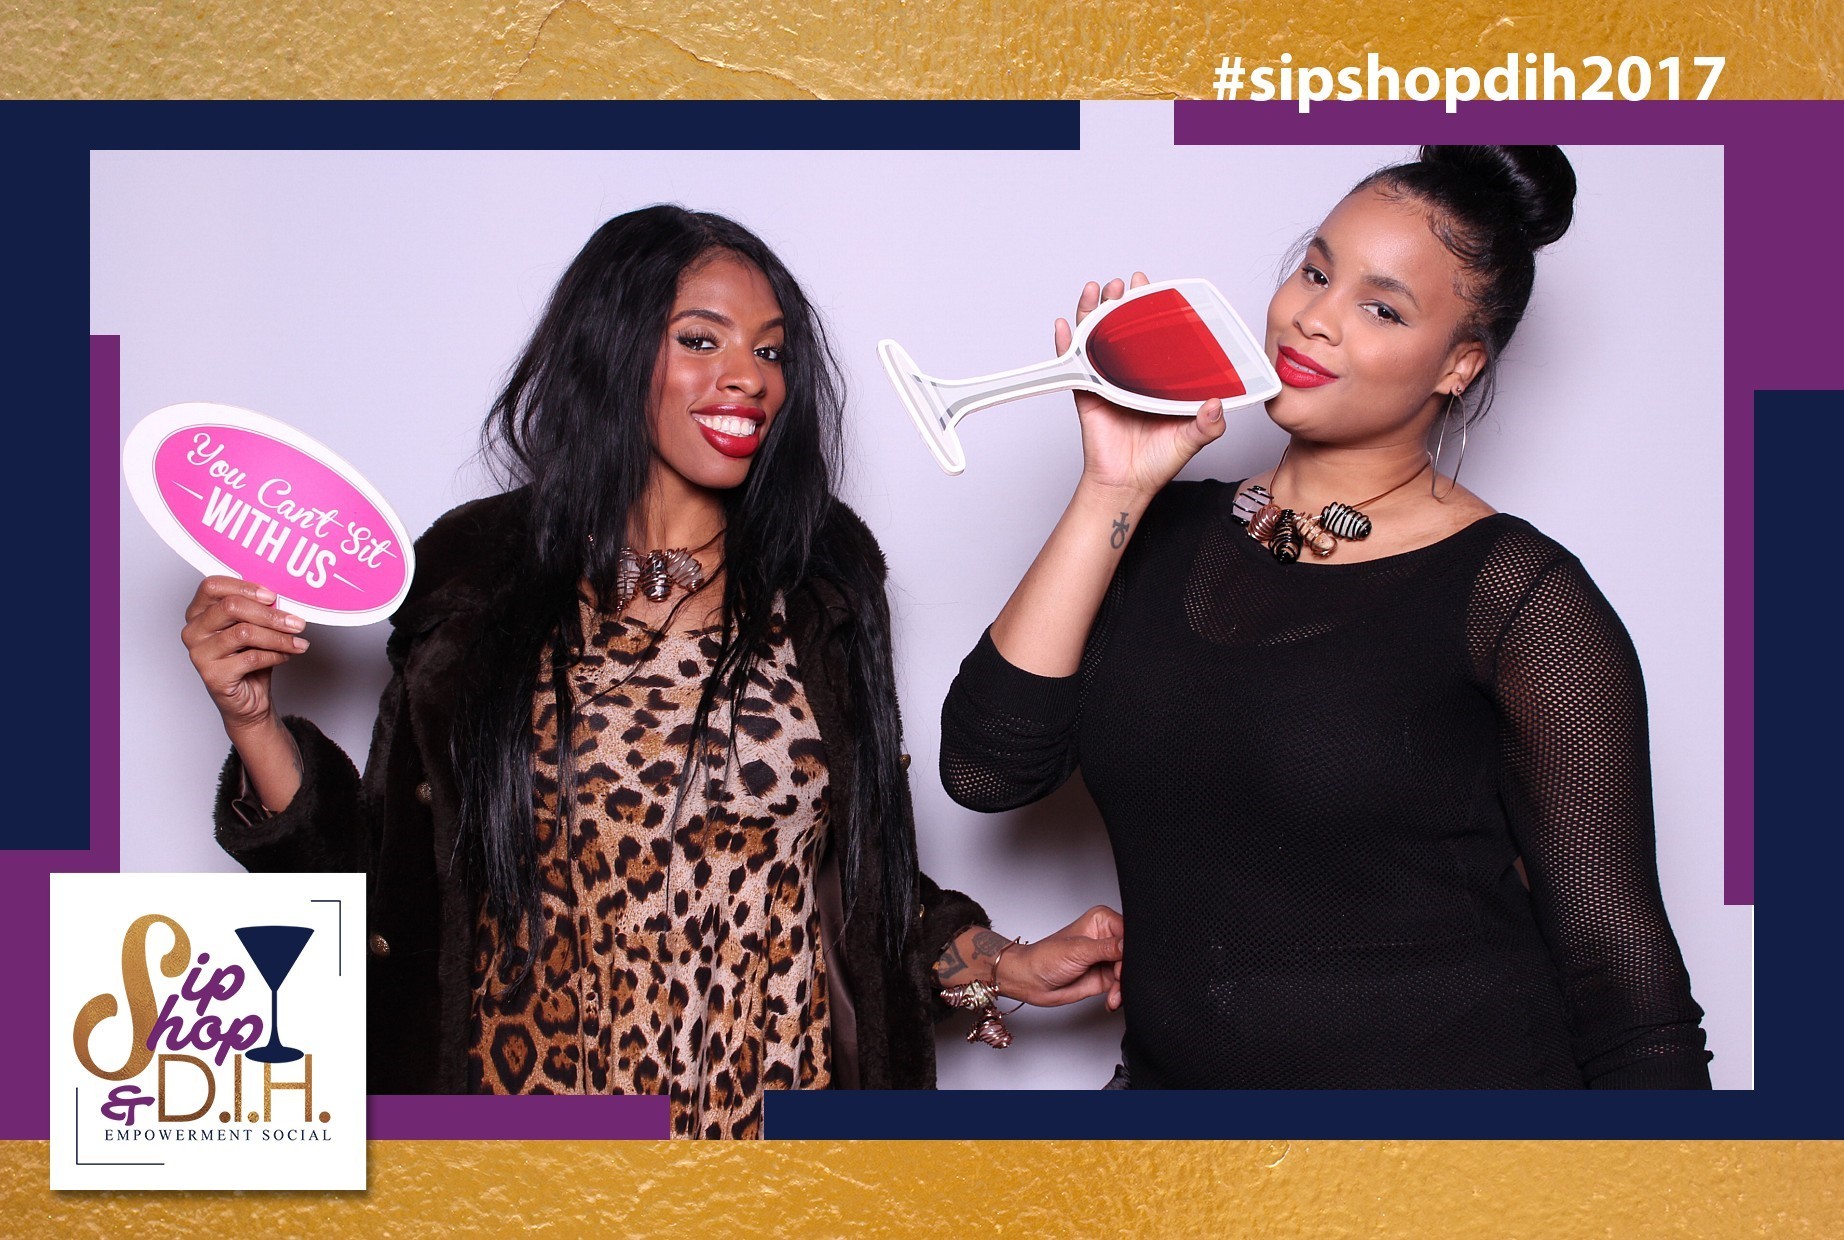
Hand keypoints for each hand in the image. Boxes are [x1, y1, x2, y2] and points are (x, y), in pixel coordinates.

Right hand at [181, 575, 308, 734]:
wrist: (248, 698)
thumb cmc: (249, 658)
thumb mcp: (253, 627)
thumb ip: (258, 609)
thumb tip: (282, 597)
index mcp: (198, 612)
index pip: (213, 586)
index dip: (244, 587)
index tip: (272, 596)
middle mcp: (193, 630)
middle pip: (231, 607)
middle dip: (270, 614)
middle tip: (297, 623)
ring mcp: (199, 653)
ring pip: (244, 633)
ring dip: (278, 637)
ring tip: (297, 643)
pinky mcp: (213, 675)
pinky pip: (251, 657)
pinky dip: (274, 655)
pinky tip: (285, 656)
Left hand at [995, 905, 1124, 1010]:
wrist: (1031, 981)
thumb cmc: (1045, 958)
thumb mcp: (1078, 950)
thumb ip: (1108, 948)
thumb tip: (1130, 945)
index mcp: (1102, 921)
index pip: (1129, 931)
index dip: (1134, 948)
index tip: (1129, 962)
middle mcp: (1107, 938)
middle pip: (1133, 954)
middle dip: (1129, 970)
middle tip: (1119, 979)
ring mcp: (1107, 958)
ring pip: (1130, 972)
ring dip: (1125, 986)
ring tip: (1114, 996)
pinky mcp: (1106, 977)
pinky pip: (1123, 986)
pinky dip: (1120, 995)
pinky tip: (1112, 1000)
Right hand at [1059, 273, 1225, 499]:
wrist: (1127, 484)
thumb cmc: (1159, 461)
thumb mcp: (1192, 439)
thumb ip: (1208, 424)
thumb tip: (1216, 404)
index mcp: (1157, 377)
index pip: (1153, 333)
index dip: (1150, 308)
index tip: (1150, 288)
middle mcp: (1131, 373)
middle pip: (1121, 327)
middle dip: (1120, 301)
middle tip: (1123, 285)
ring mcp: (1106, 380)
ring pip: (1095, 338)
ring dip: (1092, 311)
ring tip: (1095, 291)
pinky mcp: (1086, 393)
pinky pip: (1073, 365)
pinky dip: (1064, 344)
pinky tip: (1062, 326)